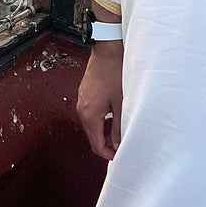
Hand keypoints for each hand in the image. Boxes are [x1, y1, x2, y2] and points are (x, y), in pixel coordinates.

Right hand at [76, 40, 122, 160]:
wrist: (108, 49)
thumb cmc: (115, 72)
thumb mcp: (121, 103)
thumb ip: (119, 127)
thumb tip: (119, 144)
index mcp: (89, 114)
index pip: (96, 144)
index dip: (109, 154)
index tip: (120, 156)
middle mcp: (82, 109)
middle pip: (92, 135)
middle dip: (107, 143)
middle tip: (123, 144)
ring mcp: (82, 100)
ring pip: (92, 124)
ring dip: (105, 130)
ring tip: (122, 128)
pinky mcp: (85, 93)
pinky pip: (92, 113)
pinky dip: (102, 119)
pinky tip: (115, 114)